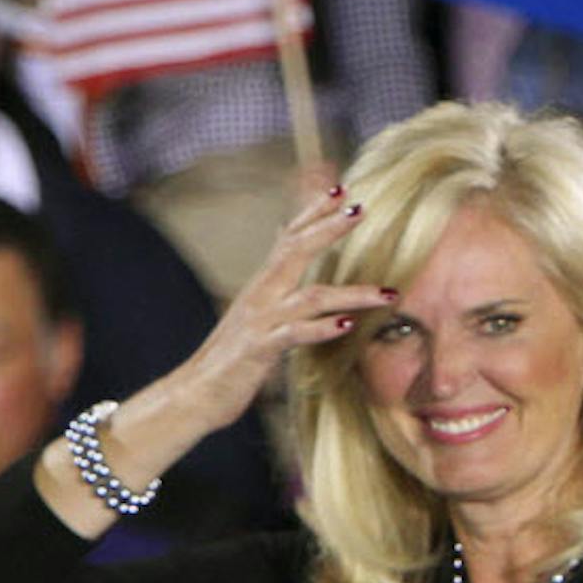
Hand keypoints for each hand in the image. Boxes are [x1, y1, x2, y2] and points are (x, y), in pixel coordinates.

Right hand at [174, 188, 391, 432]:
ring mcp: (260, 321)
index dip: (313, 212)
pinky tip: (347, 325)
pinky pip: (295, 335)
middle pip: (296, 251)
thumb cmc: (233, 357)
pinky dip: (321, 328)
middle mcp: (261, 296)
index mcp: (263, 286)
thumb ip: (275, 286)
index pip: (290, 237)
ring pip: (311, 297)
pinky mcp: (259, 350)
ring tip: (388, 294)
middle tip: (361, 209)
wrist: (194, 393)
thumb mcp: (257, 315)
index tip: (342, 189)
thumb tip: (285, 252)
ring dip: (352, 293)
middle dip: (329, 228)